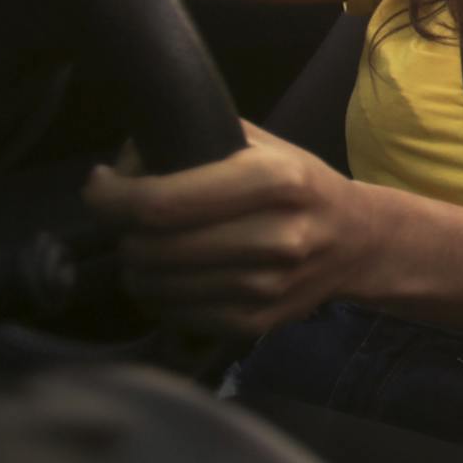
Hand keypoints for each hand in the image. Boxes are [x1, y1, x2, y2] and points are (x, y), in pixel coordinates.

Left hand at [82, 121, 374, 336]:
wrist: (361, 241)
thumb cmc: (301, 186)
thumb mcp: (265, 146)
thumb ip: (201, 140)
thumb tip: (128, 162)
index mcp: (278, 180)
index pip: (163, 201)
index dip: (112, 198)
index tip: (101, 188)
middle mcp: (278, 236)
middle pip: (154, 247)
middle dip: (123, 233)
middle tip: (126, 220)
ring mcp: (268, 286)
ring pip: (157, 286)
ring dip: (137, 268)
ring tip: (147, 249)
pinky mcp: (257, 322)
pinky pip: (177, 315)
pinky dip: (160, 297)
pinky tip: (171, 277)